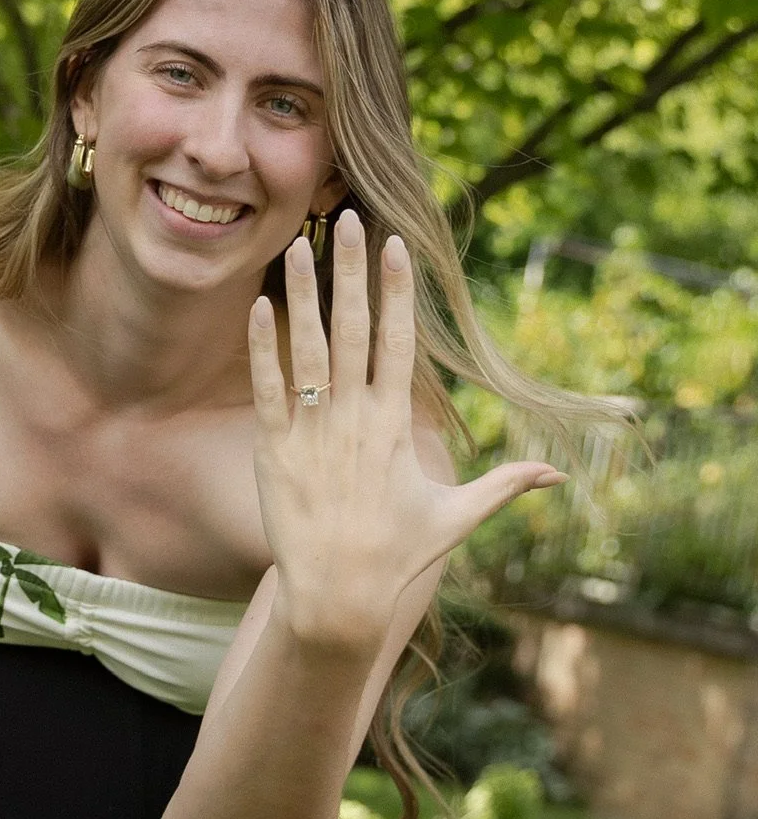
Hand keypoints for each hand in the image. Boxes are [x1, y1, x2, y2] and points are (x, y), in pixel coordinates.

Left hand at [247, 212, 562, 649]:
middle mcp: (355, 420)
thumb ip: (504, 487)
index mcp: (395, 426)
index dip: (396, 292)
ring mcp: (312, 433)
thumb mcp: (456, 519)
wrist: (338, 600)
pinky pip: (268, 389)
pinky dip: (264, 347)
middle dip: (351, 271)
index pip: (397, 344)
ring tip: (300, 246)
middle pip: (352, 330)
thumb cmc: (397, 558)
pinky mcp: (274, 452)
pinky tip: (261, 305)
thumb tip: (558, 477)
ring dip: (304, 294)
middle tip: (347, 218)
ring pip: (307, 349)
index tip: (395, 246)